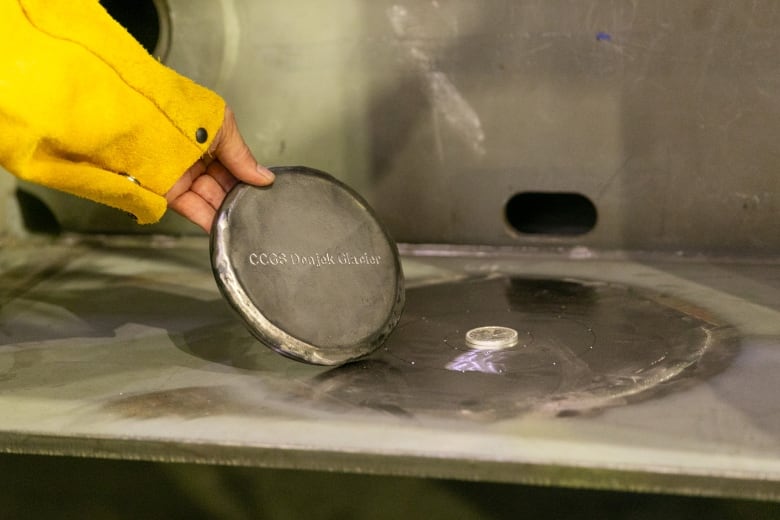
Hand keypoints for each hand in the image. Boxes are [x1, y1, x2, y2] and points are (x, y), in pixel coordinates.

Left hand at [166, 106, 274, 231]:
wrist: (135, 117)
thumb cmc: (175, 109)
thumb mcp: (222, 126)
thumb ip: (242, 156)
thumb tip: (264, 178)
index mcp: (208, 135)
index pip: (234, 162)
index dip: (248, 176)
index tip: (263, 190)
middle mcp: (195, 154)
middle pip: (223, 182)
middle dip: (238, 195)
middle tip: (255, 206)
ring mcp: (181, 174)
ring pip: (210, 197)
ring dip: (225, 209)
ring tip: (242, 219)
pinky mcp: (167, 191)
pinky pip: (193, 208)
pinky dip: (208, 219)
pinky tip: (223, 226)